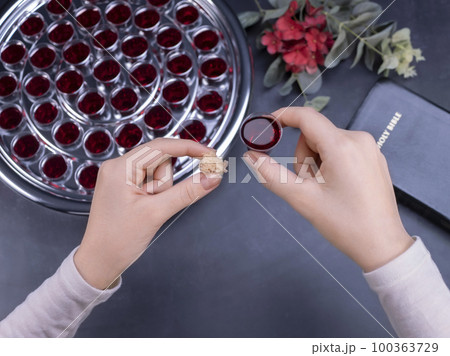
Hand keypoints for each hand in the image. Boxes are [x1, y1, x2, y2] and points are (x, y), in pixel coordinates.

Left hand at [74, 138, 221, 288]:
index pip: (161, 147)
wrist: (100, 262)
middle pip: (160, 161)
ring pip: (157, 173)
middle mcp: (118, 167)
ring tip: (148, 211)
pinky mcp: (124, 187)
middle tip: (160, 204)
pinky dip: (156, 195)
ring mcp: (120, 177)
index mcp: (120, 167)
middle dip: (166, 184)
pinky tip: (146, 210)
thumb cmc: (118, 239)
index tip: (209, 153)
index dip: (188, 148)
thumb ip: (187, 192)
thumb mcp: (157, 213)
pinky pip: (150, 182)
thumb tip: (212, 177)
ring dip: (161, 192)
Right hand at [243, 107, 412, 271]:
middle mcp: (359, 140)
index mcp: (343, 146)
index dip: (282, 117)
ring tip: (324, 190)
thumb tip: (252, 156)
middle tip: (309, 186)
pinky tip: (336, 188)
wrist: (382, 245)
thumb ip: (272, 174)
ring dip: (316, 164)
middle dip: (303, 158)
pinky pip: (340, 150)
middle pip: (313, 135)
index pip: (306, 117)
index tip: (266, 127)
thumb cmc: (346, 224)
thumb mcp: (302, 199)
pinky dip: (330, 165)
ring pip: (325, 144)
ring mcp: (369, 149)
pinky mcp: (372, 158)